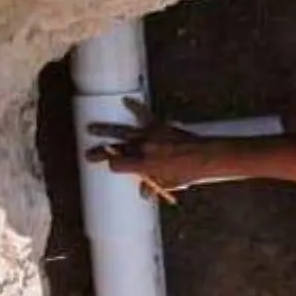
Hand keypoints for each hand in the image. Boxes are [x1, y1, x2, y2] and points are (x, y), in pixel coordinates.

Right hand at [84, 97, 202, 193]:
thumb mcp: (168, 184)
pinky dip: (135, 106)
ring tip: (91, 128)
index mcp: (144, 165)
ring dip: (106, 129)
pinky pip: (144, 114)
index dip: (113, 166)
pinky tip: (126, 101)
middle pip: (115, 148)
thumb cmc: (188, 172)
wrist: (206, 156)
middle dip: (100, 151)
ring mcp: (150, 135)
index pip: (117, 165)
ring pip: (123, 131)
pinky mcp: (159, 125)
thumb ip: (153, 188)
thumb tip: (143, 194)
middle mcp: (144, 148)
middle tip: (89, 154)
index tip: (112, 166)